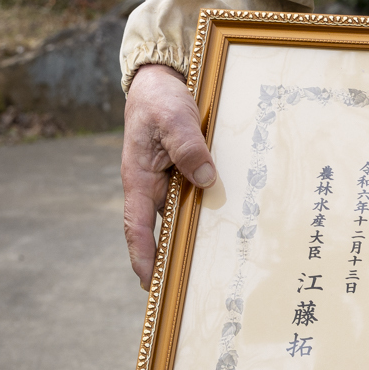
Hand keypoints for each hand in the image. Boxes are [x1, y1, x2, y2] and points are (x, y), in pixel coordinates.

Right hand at [121, 63, 217, 287]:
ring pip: (181, 216)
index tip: (150, 284)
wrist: (160, 81)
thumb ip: (188, 147)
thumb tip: (207, 180)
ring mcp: (168, 181)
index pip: (137, 226)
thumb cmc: (160, 99)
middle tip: (190, 289)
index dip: (143, 256)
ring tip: (217, 266)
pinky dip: (208, 210)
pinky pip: (195, 196)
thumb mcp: (173, 118)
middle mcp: (152, 186)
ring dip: (195, 237)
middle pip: (161, 230)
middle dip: (172, 259)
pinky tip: (231, 221)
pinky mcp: (184, 172)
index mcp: (139, 178)